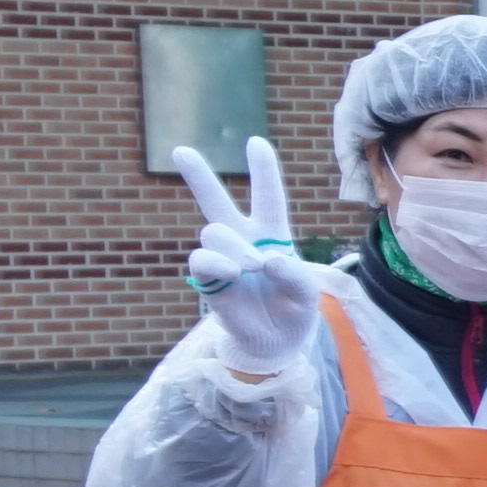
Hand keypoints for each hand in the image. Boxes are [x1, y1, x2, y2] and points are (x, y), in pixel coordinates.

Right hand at [169, 140, 313, 369]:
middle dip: (198, 176)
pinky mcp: (208, 278)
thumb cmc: (293, 311)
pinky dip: (218, 263)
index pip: (268, 197)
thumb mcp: (306, 293)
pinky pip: (201, 259)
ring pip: (214, 231)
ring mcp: (223, 258)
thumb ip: (294, 275)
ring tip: (250, 267)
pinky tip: (232, 272)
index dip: (263, 170)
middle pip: (217, 202)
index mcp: (272, 235)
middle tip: (180, 150)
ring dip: (235, 247)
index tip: (256, 143)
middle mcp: (243, 240)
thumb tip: (266, 260)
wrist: (275, 343)